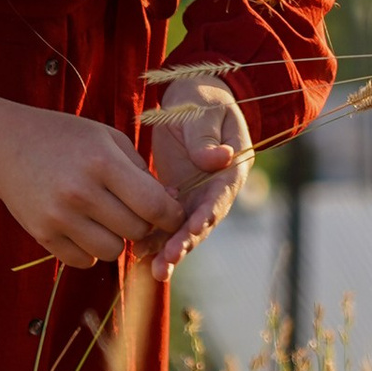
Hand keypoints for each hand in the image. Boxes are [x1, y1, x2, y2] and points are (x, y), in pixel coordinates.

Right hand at [0, 96, 184, 270]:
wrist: (4, 144)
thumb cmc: (64, 137)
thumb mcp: (108, 139)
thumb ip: (141, 170)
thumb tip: (172, 204)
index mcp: (103, 163)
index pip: (154, 206)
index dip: (171, 215)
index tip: (172, 214)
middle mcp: (81, 193)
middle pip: (137, 231)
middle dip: (143, 224)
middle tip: (133, 210)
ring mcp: (59, 217)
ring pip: (112, 251)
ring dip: (116, 239)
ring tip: (106, 218)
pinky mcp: (42, 235)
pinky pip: (84, 261)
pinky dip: (90, 250)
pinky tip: (84, 228)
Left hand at [149, 75, 252, 275]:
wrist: (188, 100)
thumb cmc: (200, 101)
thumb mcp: (204, 113)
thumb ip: (207, 137)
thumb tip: (217, 159)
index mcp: (231, 167)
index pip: (220, 196)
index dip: (208, 214)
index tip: (194, 228)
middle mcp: (216, 189)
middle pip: (203, 222)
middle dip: (186, 243)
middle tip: (167, 262)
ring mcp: (196, 196)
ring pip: (184, 230)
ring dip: (170, 251)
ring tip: (155, 270)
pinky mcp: (175, 199)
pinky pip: (165, 224)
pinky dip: (155, 240)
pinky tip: (139, 256)